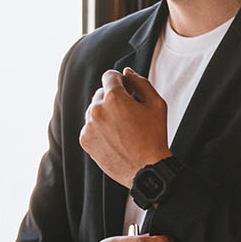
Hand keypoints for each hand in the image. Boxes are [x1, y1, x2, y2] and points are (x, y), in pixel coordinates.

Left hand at [79, 68, 171, 186]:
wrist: (145, 169)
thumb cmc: (154, 136)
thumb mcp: (156, 104)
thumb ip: (141, 83)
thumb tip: (127, 72)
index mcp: (114, 97)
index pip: (109, 76)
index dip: (120, 81)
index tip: (127, 88)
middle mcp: (97, 109)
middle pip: (101, 93)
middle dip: (113, 98)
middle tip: (129, 112)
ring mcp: (88, 125)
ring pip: (94, 110)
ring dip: (105, 113)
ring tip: (123, 128)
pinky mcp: (84, 140)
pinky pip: (90, 126)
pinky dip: (99, 128)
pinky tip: (114, 137)